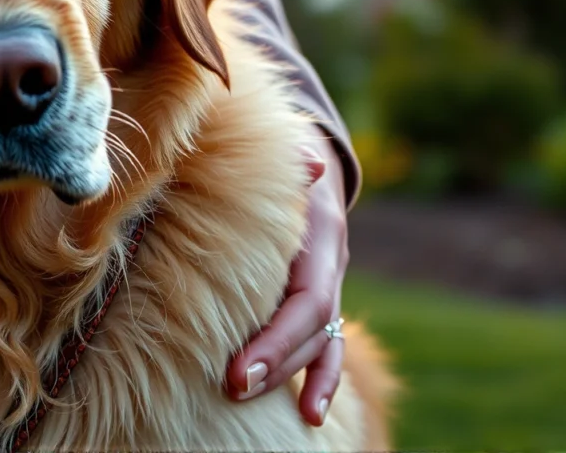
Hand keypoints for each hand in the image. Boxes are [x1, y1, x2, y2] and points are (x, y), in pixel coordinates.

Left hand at [226, 128, 348, 425]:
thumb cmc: (277, 155)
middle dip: (277, 362)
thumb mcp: (283, 152)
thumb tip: (310, 161)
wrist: (308, 153)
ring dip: (300, 377)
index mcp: (320, 233)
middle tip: (234, 388)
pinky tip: (312, 413)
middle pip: (312, 327)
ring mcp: (330, 282)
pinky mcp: (321, 295)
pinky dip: (321, 377)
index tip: (239, 371)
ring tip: (283, 413)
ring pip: (323, 340)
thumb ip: (291, 161)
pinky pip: (326, 343)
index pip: (306, 300)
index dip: (276, 339)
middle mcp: (331, 263)